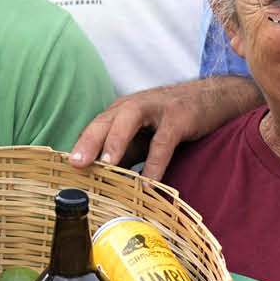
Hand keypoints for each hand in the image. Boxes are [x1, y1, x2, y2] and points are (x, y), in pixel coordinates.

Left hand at [69, 76, 262, 180]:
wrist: (214, 97)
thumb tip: (102, 178)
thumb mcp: (144, 135)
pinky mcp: (179, 118)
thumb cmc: (173, 119)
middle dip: (88, 142)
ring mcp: (157, 109)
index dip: (79, 146)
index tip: (65, 168)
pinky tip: (150, 183)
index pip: (94, 127)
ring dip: (115, 142)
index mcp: (121, 111)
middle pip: (105, 121)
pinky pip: (163, 142)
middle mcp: (134, 106)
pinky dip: (155, 163)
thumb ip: (125, 152)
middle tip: (76, 164)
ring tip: (105, 165)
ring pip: (129, 121)